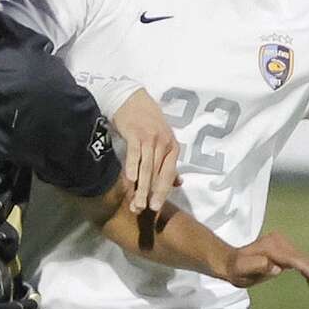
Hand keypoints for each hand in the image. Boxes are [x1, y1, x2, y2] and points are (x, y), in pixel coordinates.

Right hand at [112, 88, 182, 213]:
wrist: (132, 98)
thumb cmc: (147, 123)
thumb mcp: (162, 141)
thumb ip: (169, 164)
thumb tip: (179, 184)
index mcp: (173, 147)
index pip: (168, 174)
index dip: (162, 192)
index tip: (155, 208)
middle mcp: (164, 143)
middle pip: (157, 174)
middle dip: (150, 193)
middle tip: (143, 209)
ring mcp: (150, 138)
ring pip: (146, 167)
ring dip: (140, 186)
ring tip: (134, 202)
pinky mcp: (136, 133)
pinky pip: (134, 153)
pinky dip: (132, 166)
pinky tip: (129, 180)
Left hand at [223, 231, 308, 292]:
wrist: (231, 262)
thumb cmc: (236, 269)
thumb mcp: (241, 270)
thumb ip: (257, 266)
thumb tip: (276, 267)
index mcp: (270, 247)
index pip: (292, 258)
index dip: (305, 268)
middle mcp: (278, 241)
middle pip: (300, 257)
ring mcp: (282, 243)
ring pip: (302, 258)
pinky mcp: (284, 247)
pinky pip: (299, 258)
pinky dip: (307, 268)